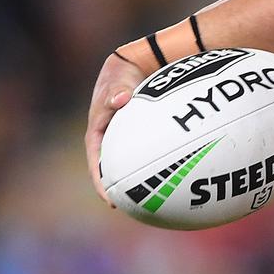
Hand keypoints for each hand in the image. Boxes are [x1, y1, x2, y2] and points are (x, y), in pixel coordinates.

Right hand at [85, 52, 147, 203]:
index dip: (100, 181)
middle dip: (120, 189)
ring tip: (156, 200)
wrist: (136, 65)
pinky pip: (149, 154)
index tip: (108, 198)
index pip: (95, 161)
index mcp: (98, 130)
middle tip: (132, 208)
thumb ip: (118, 90)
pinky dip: (158, 164)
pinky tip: (177, 175)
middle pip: (113, 169)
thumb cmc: (123, 73)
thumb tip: (120, 100)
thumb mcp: (118, 79)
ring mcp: (126, 138)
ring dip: (140, 181)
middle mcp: (111, 138)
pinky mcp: (142, 136)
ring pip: (132, 164)